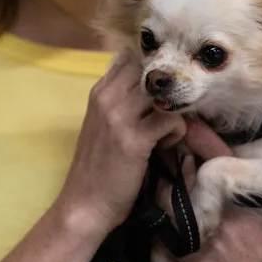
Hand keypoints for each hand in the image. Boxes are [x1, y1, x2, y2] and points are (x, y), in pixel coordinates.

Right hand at [55, 51, 186, 236]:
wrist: (85, 203)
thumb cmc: (98, 166)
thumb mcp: (104, 124)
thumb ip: (121, 100)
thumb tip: (151, 84)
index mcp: (99, 92)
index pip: (131, 57)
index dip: (153, 70)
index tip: (161, 90)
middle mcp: (107, 98)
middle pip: (149, 70)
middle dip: (167, 87)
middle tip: (171, 109)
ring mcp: (119, 117)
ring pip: (162, 92)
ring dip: (173, 108)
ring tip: (168, 129)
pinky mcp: (134, 139)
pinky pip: (170, 119)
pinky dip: (177, 130)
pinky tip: (167, 144)